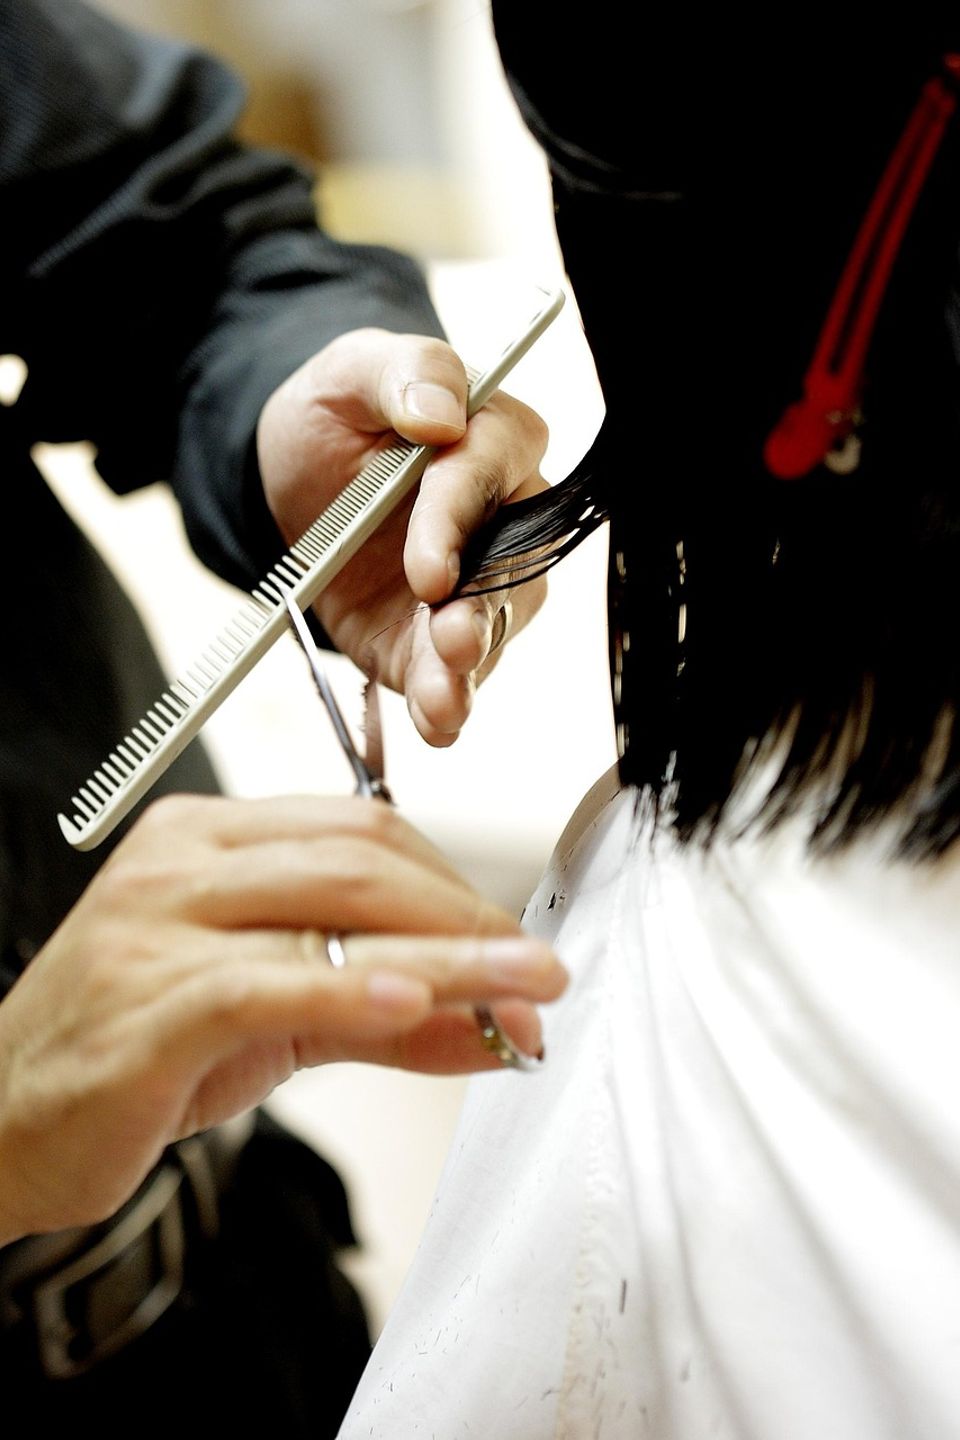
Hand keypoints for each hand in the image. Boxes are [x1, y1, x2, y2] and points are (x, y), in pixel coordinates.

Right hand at [0, 792, 565, 1244]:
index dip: (454, 884)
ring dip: (442, 955)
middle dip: (464, 915)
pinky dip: (348, 990)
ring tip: (516, 992)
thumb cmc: (134, 1050)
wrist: (1, 1122)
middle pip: (358, 857)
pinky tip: (412, 1002)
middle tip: (536, 970)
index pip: (362, 829)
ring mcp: (154, 927)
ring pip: (329, 911)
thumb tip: (495, 1020)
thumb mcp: (273, 1018)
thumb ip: (384, 1011)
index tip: (515, 941)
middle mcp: (178, 863)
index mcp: (207, 840)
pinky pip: (264, 983)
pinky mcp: (143, 1003)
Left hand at [256, 328, 549, 746]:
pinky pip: (453, 675)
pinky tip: (437, 727)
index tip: (427, 569)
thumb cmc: (339, 414)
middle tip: (454, 641)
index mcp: (496, 440)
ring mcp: (477, 588)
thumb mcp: (351, 371)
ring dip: (467, 670)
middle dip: (481, 611)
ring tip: (444, 702)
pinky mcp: (436, 640)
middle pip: (509, 568)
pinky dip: (446, 705)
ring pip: (492, 630)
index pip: (488, 478)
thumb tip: (439, 414)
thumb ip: (404, 373)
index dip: (458, 525)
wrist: (297, 482)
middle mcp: (506, 521)